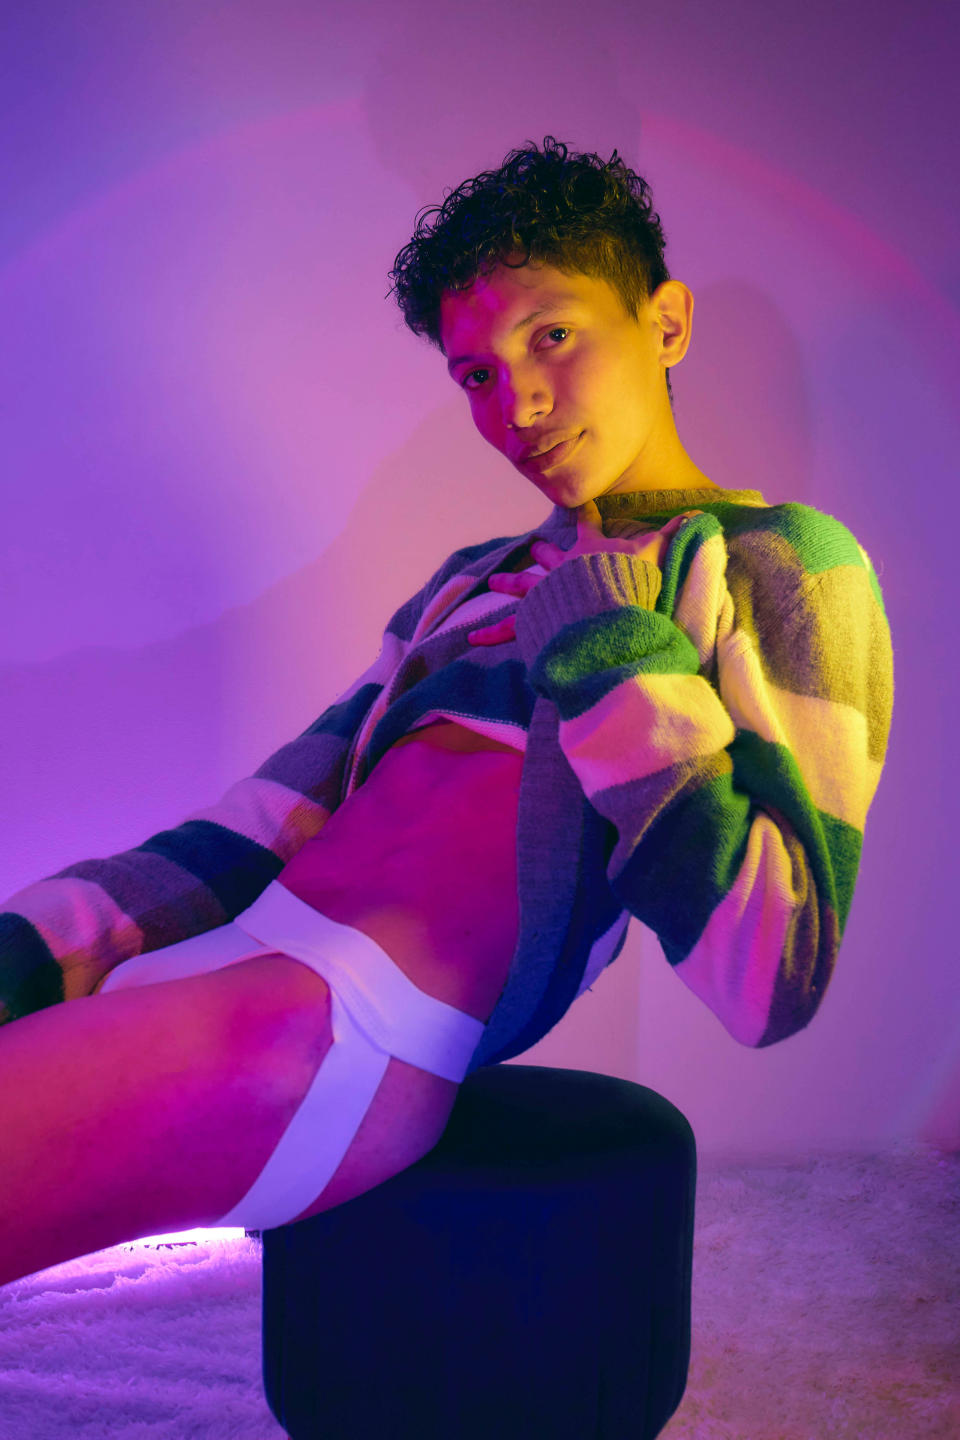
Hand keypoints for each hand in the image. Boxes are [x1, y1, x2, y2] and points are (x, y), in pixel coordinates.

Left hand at [467, 500, 702, 645]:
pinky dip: (493, 634)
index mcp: (590, 550)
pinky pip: (510, 629)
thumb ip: (674, 534)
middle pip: (549, 557)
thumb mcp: (655, 553)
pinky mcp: (535, 619)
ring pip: (523, 588)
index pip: (589, 526)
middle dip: (541, 553)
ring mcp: (547, 593)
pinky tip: (473, 639)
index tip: (583, 506)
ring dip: (509, 584)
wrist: (601, 603)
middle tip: (530, 549)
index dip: (587, 516)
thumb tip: (701, 517)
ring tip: (490, 582)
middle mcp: (563, 568)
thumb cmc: (628, 577)